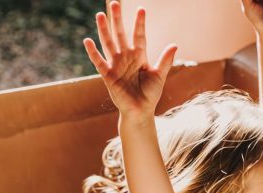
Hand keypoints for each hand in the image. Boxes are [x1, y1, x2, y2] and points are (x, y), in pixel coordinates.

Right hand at [83, 1, 177, 116]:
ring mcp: (116, 66)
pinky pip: (99, 62)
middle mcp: (126, 58)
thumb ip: (165, 60)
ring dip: (104, 30)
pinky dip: (93, 52)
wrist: (140, 111)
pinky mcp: (108, 76)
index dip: (140, 23)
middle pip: (120, 35)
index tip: (142, 9)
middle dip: (117, 20)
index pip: (139, 36)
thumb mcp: (159, 76)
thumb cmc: (150, 95)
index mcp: (139, 57)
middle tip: (114, 3)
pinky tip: (87, 40)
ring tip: (100, 15)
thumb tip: (174, 45)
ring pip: (109, 44)